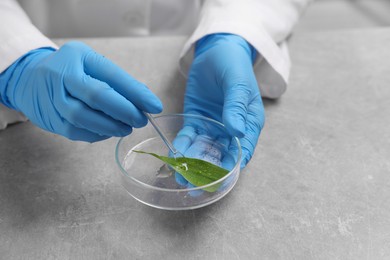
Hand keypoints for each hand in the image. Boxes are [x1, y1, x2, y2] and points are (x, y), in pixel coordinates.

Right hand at [0, 41, 161, 141]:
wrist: (29, 79)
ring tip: (126, 128)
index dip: (135, 93)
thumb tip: (144, 99)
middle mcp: (61, 75)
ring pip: (84, 117)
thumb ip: (117, 81)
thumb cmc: (70, 70)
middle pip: (97, 96)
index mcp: (77, 56)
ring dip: (111, 126)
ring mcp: (52, 98)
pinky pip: (76, 132)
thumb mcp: (92, 64)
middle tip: (141, 120)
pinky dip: (97, 134)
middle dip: (125, 111)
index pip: (111, 76)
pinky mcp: (50, 119)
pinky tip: (109, 132)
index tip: (154, 105)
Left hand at [173, 34, 264, 189]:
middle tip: (195, 185)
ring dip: (193, 163)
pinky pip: (189, 137)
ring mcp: (213, 126)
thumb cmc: (234, 66)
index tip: (221, 178)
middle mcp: (232, 129)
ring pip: (203, 150)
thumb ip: (237, 107)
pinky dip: (182, 146)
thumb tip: (237, 132)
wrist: (216, 51)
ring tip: (181, 177)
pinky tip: (174, 155)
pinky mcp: (196, 121)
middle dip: (209, 171)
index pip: (244, 149)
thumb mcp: (238, 84)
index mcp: (249, 123)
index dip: (233, 165)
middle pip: (222, 155)